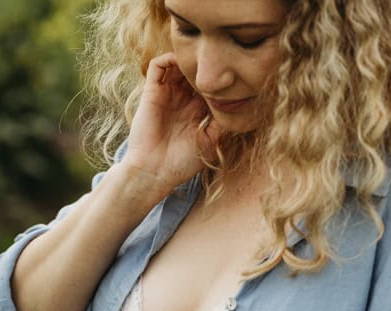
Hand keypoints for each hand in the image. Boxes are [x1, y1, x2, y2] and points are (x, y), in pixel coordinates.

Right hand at [122, 53, 221, 192]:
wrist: (154, 172)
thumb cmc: (181, 163)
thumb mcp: (210, 142)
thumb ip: (223, 122)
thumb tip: (239, 103)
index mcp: (195, 109)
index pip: (208, 83)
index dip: (218, 76)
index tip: (230, 75)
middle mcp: (180, 99)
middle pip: (193, 70)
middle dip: (204, 64)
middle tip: (216, 63)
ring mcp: (165, 94)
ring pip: (176, 63)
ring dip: (187, 58)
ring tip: (199, 62)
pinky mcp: (151, 93)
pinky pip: (157, 65)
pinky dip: (169, 58)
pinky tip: (182, 64)